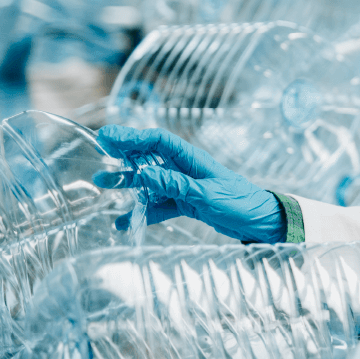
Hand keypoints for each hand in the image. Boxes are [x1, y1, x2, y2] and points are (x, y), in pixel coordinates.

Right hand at [94, 126, 285, 243]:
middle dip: (124, 155)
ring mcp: (184, 186)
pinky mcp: (185, 204)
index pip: (159, 140)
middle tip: (98, 154)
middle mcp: (185, 169)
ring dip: (128, 183)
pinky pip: (158, 205)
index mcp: (193, 159)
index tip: (108, 136)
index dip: (133, 136)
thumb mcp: (207, 194)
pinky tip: (123, 222)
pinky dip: (142, 212)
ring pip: (150, 182)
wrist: (261, 222)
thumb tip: (145, 173)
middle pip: (149, 157)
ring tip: (102, 185)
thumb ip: (176, 185)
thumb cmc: (240, 202)